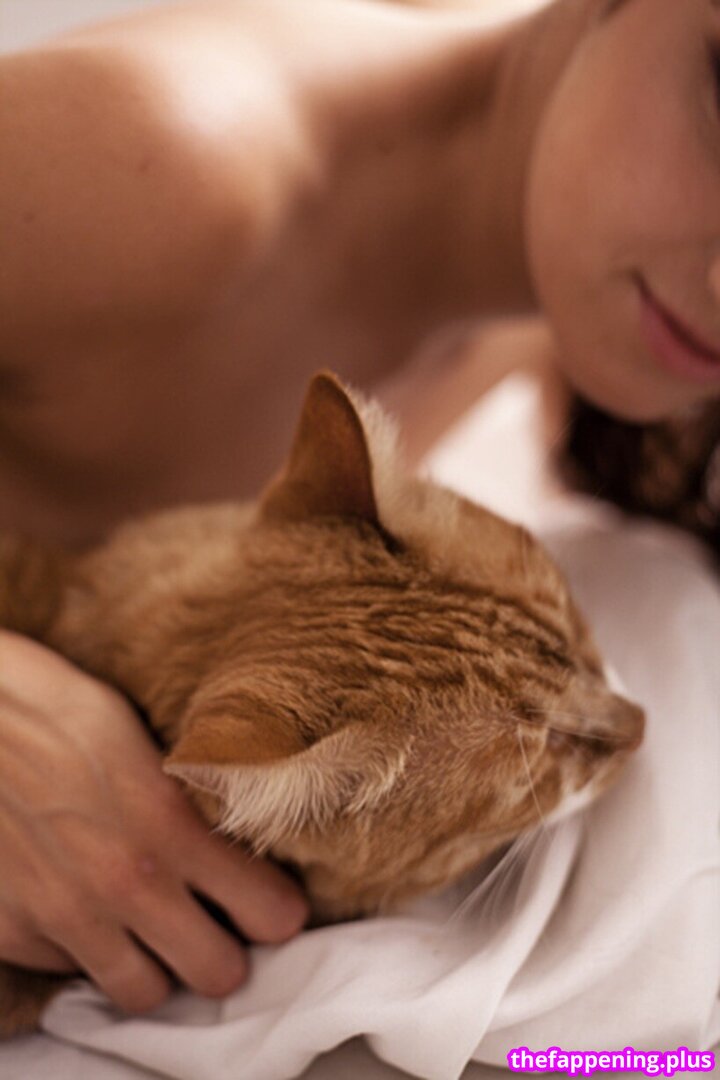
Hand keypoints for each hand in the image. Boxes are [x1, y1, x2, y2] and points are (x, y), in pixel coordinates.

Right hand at [0, 631, 307, 1014]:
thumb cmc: (56, 708)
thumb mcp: (146, 739)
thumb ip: (191, 800)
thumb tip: (235, 831)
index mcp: (172, 825)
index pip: (270, 913)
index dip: (277, 909)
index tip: (272, 899)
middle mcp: (126, 882)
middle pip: (218, 972)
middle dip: (227, 950)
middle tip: (219, 924)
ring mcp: (67, 915)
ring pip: (146, 993)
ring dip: (159, 965)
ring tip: (156, 930)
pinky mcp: (15, 931)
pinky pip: (74, 971)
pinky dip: (89, 951)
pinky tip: (89, 908)